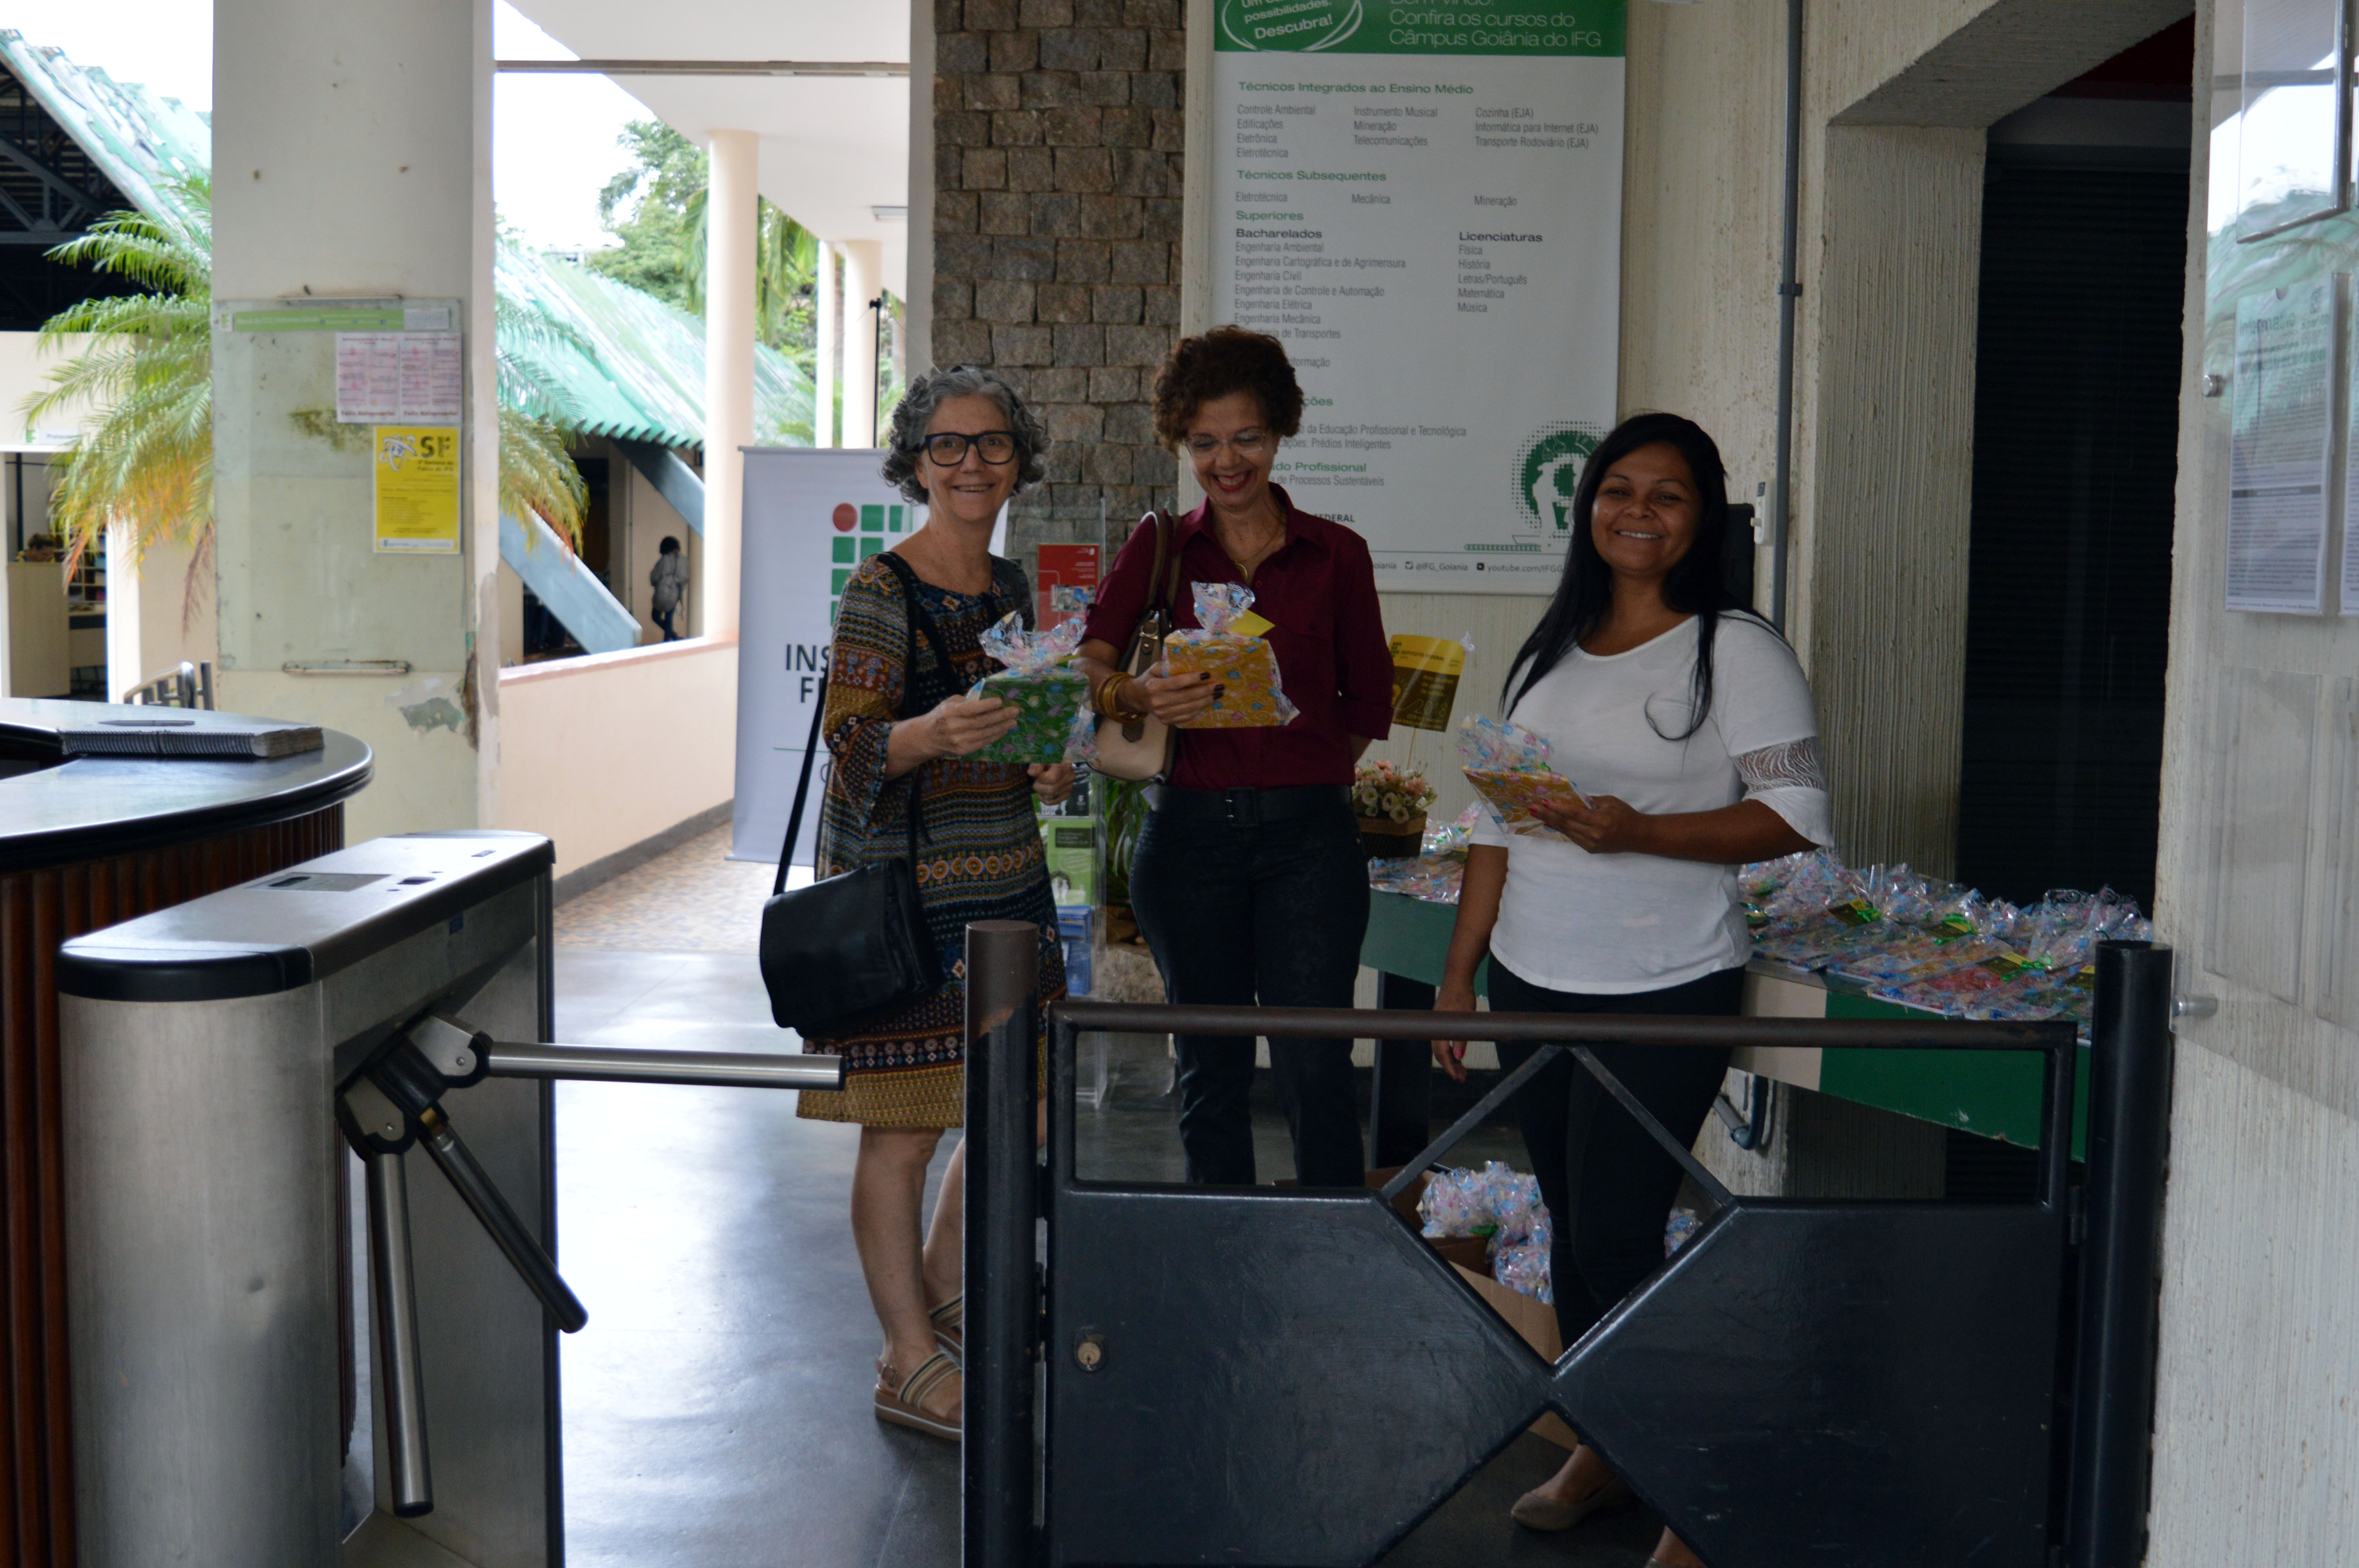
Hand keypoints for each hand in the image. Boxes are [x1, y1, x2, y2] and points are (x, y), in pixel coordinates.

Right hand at [924, 693, 1017, 758]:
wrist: (928, 737)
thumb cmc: (942, 715)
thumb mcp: (950, 703)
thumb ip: (967, 701)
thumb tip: (989, 697)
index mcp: (950, 712)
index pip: (970, 709)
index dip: (986, 705)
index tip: (1000, 701)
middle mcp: (954, 727)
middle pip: (981, 722)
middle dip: (1000, 716)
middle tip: (1015, 711)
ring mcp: (959, 741)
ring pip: (985, 733)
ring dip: (1002, 727)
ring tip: (1013, 721)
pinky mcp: (964, 750)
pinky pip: (983, 742)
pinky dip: (996, 736)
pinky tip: (1004, 730)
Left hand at [1029, 762, 1074, 802]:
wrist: (1060, 763)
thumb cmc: (1049, 760)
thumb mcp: (1042, 759)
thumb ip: (1036, 765)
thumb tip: (1031, 772)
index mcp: (1064, 767)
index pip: (1051, 779)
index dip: (1041, 778)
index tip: (1038, 774)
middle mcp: (1069, 778)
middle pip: (1050, 790)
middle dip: (1039, 787)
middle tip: (1037, 780)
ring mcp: (1069, 787)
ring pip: (1050, 798)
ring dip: (1041, 793)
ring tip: (1041, 785)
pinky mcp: (1067, 794)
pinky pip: (1052, 802)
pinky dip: (1044, 799)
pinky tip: (1043, 792)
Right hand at [1126, 663, 1217, 726]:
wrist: (1137, 698)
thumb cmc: (1149, 679)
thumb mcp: (1155, 668)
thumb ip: (1169, 665)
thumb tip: (1191, 662)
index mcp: (1154, 687)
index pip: (1177, 683)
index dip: (1193, 679)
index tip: (1208, 674)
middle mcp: (1158, 702)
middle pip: (1187, 697)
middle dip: (1206, 691)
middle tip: (1219, 686)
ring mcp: (1162, 714)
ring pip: (1190, 708)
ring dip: (1206, 701)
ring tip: (1217, 694)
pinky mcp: (1167, 721)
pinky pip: (1187, 716)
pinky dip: (1199, 709)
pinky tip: (1207, 702)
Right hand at [1430, 976, 1477, 1081]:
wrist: (1457, 979)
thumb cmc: (1462, 996)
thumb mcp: (1465, 1019)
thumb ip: (1461, 1038)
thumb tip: (1458, 1057)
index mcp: (1440, 1029)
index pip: (1442, 1054)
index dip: (1449, 1067)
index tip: (1457, 1077)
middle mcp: (1437, 1029)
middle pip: (1440, 1054)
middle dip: (1451, 1067)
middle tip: (1462, 1078)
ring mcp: (1439, 1026)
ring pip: (1442, 1048)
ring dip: (1451, 1060)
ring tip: (1462, 1071)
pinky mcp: (1443, 1023)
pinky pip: (1444, 1041)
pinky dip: (1451, 1051)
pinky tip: (1458, 1055)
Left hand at [1532, 792, 1657, 854]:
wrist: (1638, 836)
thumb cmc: (1625, 815)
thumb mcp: (1610, 802)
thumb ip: (1590, 801)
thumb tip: (1570, 798)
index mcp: (1600, 820)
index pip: (1574, 813)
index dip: (1558, 808)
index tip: (1544, 802)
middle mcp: (1594, 834)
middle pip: (1566, 823)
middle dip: (1547, 815)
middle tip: (1532, 808)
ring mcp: (1591, 844)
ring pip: (1567, 831)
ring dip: (1550, 822)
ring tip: (1536, 814)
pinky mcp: (1590, 849)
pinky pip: (1572, 837)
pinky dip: (1561, 829)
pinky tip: (1550, 822)